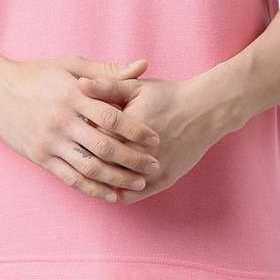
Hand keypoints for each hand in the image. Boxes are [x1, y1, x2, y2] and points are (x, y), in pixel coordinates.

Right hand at [0, 55, 162, 202]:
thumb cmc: (38, 75)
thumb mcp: (72, 66)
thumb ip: (108, 71)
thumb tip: (143, 66)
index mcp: (74, 95)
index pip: (112, 117)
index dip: (137, 131)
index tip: (156, 140)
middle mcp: (62, 120)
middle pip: (104, 147)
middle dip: (133, 160)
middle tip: (155, 167)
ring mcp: (50, 141)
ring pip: (89, 167)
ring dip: (117, 179)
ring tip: (138, 184)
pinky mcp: (40, 157)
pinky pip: (70, 178)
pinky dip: (92, 189)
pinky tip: (110, 194)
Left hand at [76, 72, 224, 204]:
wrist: (205, 110)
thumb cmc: (168, 96)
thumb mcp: (136, 87)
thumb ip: (106, 86)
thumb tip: (80, 84)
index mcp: (125, 129)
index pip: (90, 142)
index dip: (80, 139)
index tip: (74, 137)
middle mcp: (138, 154)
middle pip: (100, 166)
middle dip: (87, 161)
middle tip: (77, 157)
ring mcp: (152, 171)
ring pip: (115, 184)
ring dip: (100, 181)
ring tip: (90, 173)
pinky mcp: (164, 181)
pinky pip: (134, 195)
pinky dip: (119, 193)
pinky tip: (111, 187)